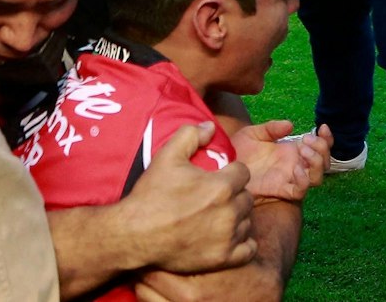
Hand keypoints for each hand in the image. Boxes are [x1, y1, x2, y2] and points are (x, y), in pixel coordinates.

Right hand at [117, 122, 256, 273]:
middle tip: (216, 197)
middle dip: (235, 194)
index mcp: (221, 186)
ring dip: (238, 216)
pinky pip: (248, 249)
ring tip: (219, 215)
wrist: (136, 233)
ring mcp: (228, 237)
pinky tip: (228, 236)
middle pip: (247, 197)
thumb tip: (210, 126)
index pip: (243, 172)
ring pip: (248, 221)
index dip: (231, 172)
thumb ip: (190, 135)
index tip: (218, 177)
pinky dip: (242, 242)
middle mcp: (230, 212)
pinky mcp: (224, 258)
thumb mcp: (167, 156)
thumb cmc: (151, 194)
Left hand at [233, 120, 331, 202]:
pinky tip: (295, 169)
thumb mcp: (253, 133)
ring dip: (317, 162)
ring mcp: (290, 178)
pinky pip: (301, 191)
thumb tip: (290, 125)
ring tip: (302, 151)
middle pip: (324, 162)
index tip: (323, 127)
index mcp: (292, 150)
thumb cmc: (237, 152)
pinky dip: (303, 180)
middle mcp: (295, 164)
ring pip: (318, 177)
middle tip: (306, 140)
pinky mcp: (282, 190)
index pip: (319, 146)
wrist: (223, 169)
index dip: (327, 138)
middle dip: (322, 149)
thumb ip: (271, 128)